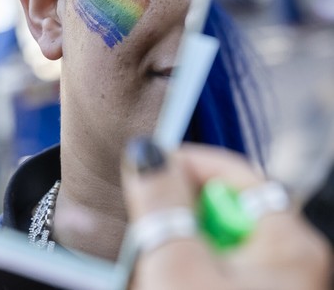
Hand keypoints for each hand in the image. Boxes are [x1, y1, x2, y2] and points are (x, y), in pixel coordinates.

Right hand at [122, 139, 331, 289]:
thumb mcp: (177, 268)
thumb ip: (162, 205)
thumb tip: (147, 152)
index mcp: (289, 242)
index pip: (232, 171)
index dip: (183, 163)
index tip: (141, 169)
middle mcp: (287, 259)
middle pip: (217, 206)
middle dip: (173, 215)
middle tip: (141, 234)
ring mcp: (269, 284)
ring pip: (208, 240)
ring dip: (172, 246)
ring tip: (148, 269)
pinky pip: (208, 268)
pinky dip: (180, 270)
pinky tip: (161, 281)